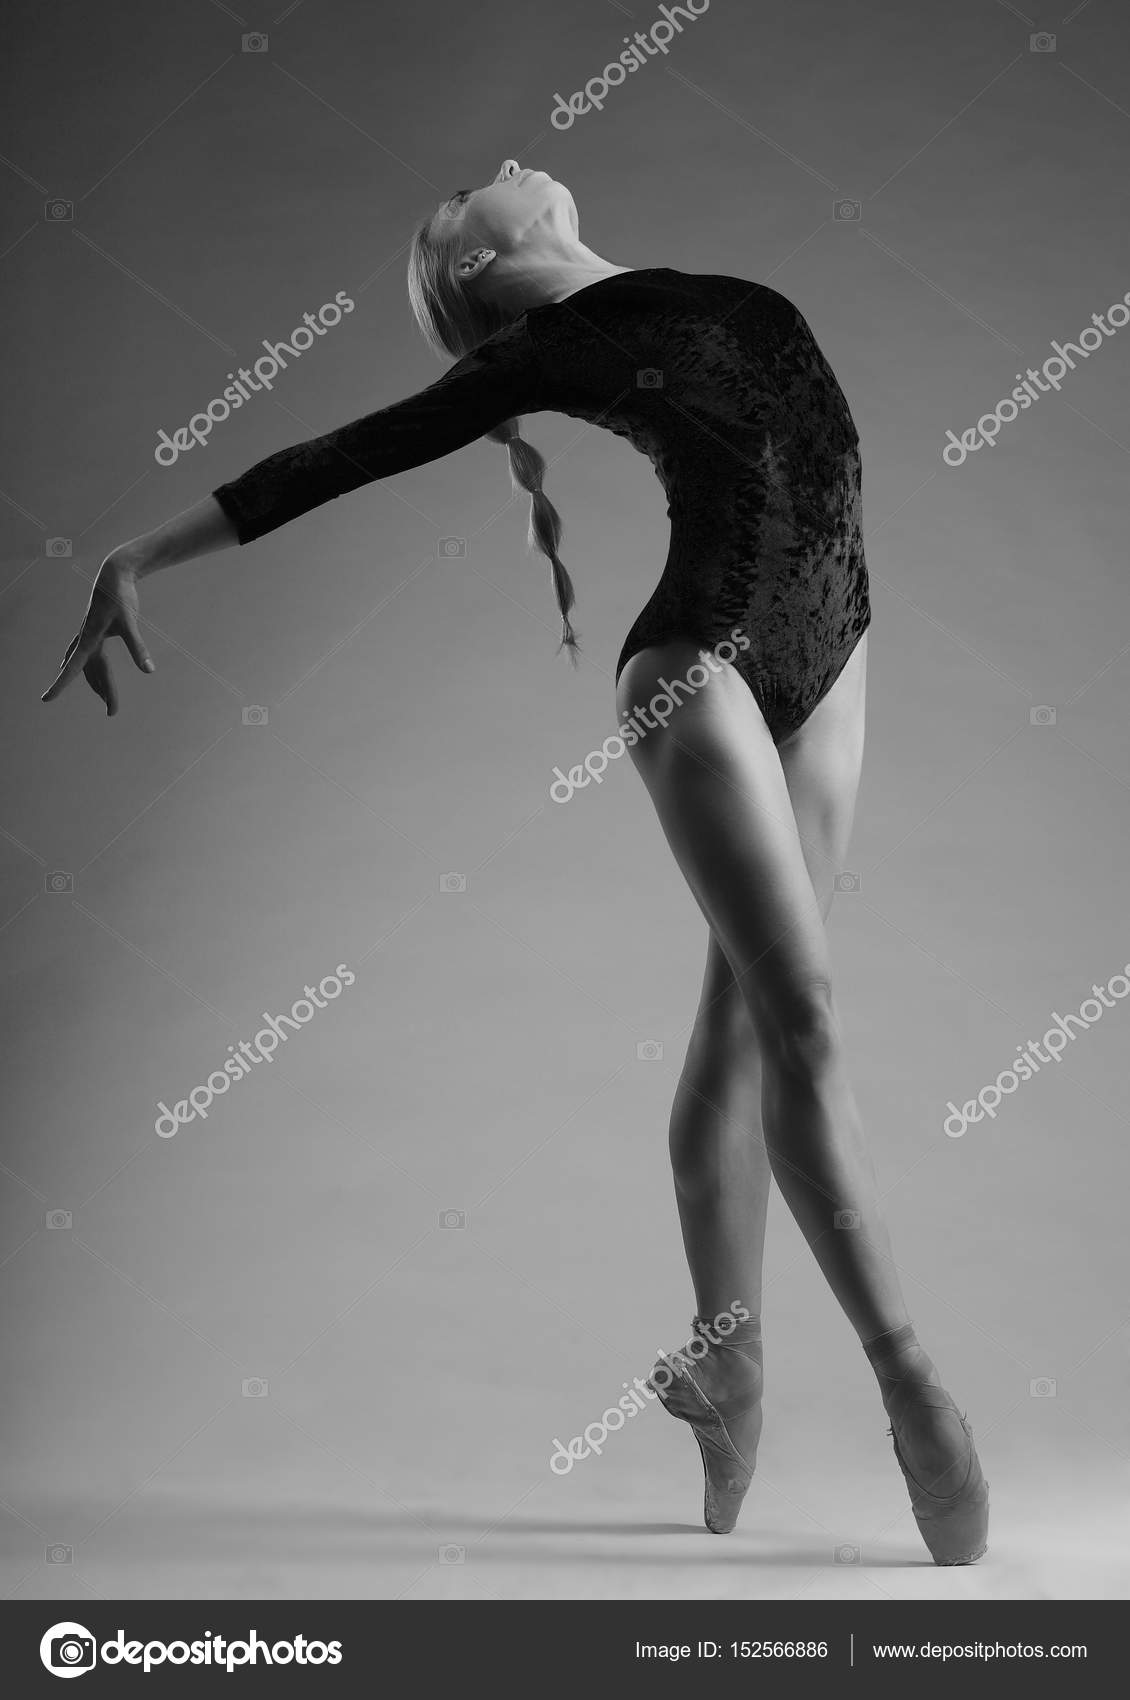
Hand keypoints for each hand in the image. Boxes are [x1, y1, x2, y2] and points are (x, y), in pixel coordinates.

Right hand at [41, 546, 154, 714]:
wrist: (115, 573)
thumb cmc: (121, 595)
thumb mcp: (130, 622)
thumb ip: (138, 647)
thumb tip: (149, 671)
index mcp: (89, 639)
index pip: (73, 668)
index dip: (59, 685)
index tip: (45, 699)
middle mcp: (86, 638)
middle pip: (92, 672)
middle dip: (103, 692)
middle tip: (112, 713)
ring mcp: (90, 634)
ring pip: (90, 664)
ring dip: (97, 682)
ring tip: (108, 699)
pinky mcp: (96, 629)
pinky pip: (90, 653)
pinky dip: (90, 665)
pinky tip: (89, 669)